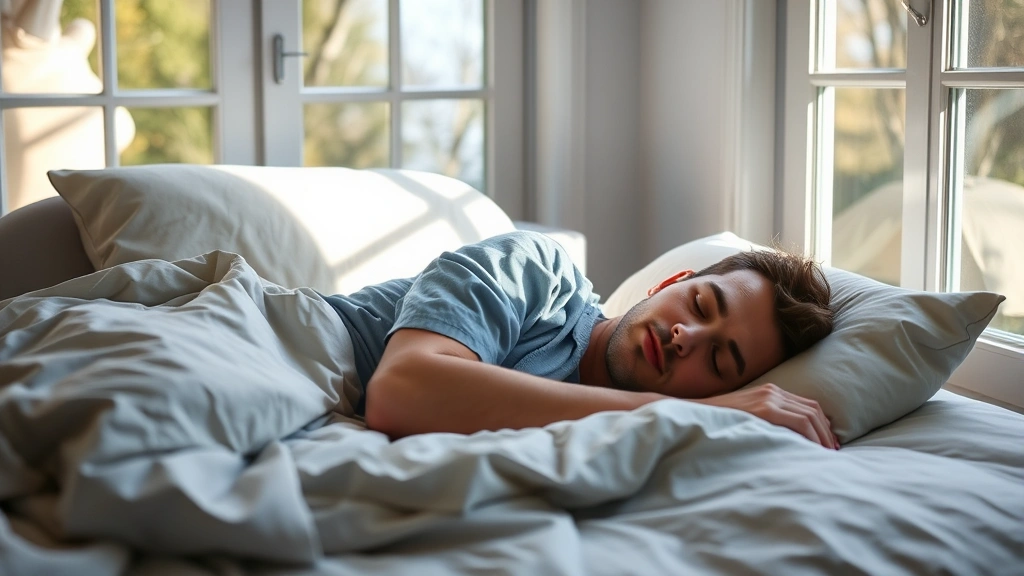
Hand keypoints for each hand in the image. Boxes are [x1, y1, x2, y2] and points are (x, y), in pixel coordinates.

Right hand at [696, 383, 839, 449]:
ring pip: (810, 415)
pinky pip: (800, 422)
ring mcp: (768, 398)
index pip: (807, 405)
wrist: (691, 415)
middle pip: (813, 410)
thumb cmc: (716, 422)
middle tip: (831, 453)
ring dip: (822, 437)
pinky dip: (812, 437)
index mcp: (769, 392)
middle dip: (826, 432)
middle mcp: (772, 391)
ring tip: (825, 455)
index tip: (827, 444)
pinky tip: (812, 451)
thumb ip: (765, 421)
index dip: (822, 425)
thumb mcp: (746, 418)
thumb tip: (787, 440)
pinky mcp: (764, 409)